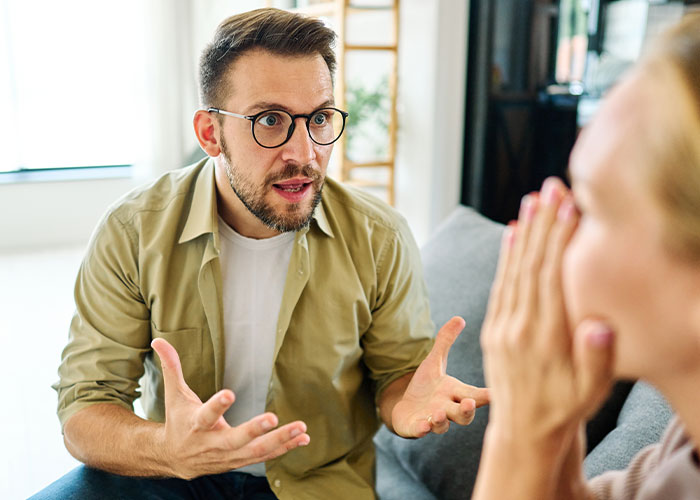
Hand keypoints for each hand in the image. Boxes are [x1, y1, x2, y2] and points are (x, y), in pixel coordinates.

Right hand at [151, 338, 309, 478]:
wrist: (172, 458)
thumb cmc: (178, 420)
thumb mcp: (174, 394)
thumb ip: (171, 367)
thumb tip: (159, 339)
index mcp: (195, 425)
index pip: (206, 414)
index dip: (217, 405)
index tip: (230, 393)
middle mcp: (211, 443)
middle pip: (234, 440)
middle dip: (254, 430)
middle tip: (273, 417)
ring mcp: (226, 456)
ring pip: (254, 452)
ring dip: (279, 440)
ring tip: (301, 428)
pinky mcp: (239, 462)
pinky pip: (264, 457)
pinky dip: (284, 449)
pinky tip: (303, 439)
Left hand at [390, 317, 489, 437]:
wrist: (404, 405)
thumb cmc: (426, 386)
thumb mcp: (434, 362)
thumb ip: (445, 342)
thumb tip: (459, 318)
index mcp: (455, 393)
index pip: (476, 395)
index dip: (487, 396)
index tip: (497, 394)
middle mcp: (447, 409)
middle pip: (463, 415)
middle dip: (466, 410)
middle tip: (468, 403)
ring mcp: (432, 421)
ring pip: (442, 425)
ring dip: (441, 420)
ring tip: (437, 412)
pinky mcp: (415, 427)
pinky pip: (419, 430)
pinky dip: (421, 429)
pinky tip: (421, 425)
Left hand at [480, 177, 614, 451]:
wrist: (523, 431)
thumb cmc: (565, 408)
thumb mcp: (590, 393)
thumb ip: (595, 360)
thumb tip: (599, 327)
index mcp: (544, 338)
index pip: (551, 278)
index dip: (559, 240)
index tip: (568, 206)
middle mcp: (518, 327)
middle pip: (530, 266)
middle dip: (542, 224)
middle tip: (549, 187)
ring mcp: (501, 326)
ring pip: (513, 271)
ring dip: (523, 233)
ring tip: (531, 201)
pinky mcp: (492, 328)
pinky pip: (500, 285)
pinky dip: (506, 258)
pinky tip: (512, 235)